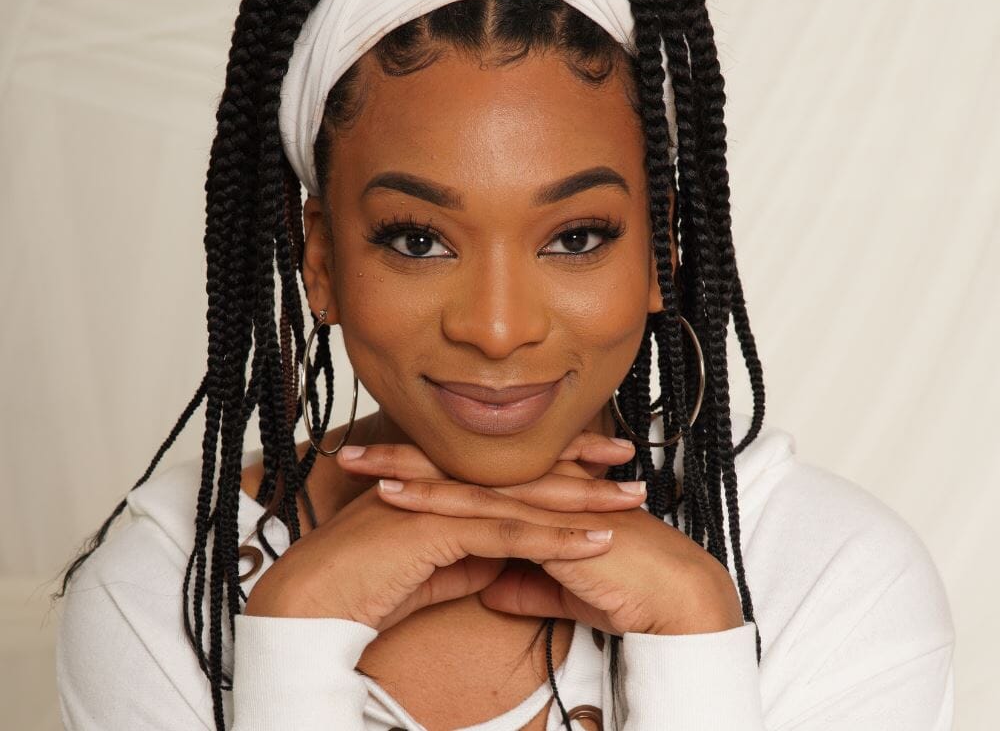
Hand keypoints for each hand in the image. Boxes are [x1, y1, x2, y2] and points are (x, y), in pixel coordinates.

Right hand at [242, 432, 631, 631]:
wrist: (314, 599)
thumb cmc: (368, 583)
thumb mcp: (435, 566)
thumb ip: (473, 553)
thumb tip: (511, 558)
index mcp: (446, 481)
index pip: (513, 464)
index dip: (559, 457)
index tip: (601, 455)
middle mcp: (448, 480)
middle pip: (528, 470)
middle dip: (586, 465)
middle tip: (633, 459)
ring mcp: (444, 501)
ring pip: (527, 498)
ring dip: (586, 500)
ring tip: (633, 499)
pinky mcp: (439, 530)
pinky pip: (509, 536)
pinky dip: (558, 542)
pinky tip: (597, 543)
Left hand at [370, 448, 744, 636]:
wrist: (673, 596)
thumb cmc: (628, 585)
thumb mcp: (563, 585)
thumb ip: (527, 580)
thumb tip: (492, 583)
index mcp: (535, 496)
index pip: (469, 474)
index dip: (423, 467)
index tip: (379, 466)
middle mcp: (530, 488)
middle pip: (453, 464)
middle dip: (399, 455)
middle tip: (348, 448)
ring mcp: (533, 500)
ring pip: (455, 478)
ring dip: (400, 468)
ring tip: (352, 461)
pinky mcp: (540, 522)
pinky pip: (475, 509)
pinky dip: (431, 501)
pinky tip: (393, 495)